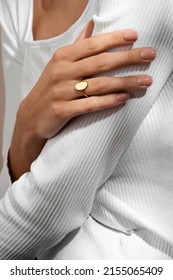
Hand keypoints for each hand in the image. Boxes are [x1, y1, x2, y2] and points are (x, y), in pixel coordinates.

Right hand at [9, 21, 155, 179]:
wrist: (31, 115)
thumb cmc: (50, 88)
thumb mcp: (59, 64)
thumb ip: (76, 46)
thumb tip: (91, 25)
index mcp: (63, 57)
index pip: (93, 44)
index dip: (114, 39)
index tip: (135, 36)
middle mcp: (62, 72)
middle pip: (100, 63)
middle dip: (128, 57)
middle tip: (150, 55)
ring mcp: (62, 92)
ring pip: (99, 85)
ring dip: (125, 82)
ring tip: (145, 81)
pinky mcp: (62, 111)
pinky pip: (90, 105)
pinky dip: (109, 101)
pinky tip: (124, 98)